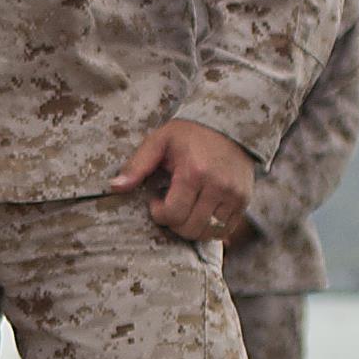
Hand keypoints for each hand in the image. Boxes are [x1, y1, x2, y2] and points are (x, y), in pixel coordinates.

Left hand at [116, 117, 255, 242]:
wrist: (229, 125)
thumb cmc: (189, 134)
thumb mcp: (159, 141)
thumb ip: (137, 165)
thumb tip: (114, 187)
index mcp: (195, 171)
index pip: (173, 214)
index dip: (159, 213)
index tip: (156, 200)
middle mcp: (219, 185)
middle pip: (190, 228)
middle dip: (174, 223)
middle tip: (170, 206)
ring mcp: (235, 195)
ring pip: (208, 233)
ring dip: (191, 228)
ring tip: (185, 208)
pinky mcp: (244, 200)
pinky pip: (224, 230)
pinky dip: (209, 228)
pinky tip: (200, 212)